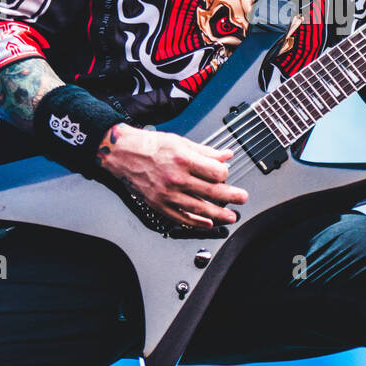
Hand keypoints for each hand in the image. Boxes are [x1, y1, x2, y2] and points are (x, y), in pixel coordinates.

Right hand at [95, 123, 247, 229]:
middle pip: (211, 192)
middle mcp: (176, 178)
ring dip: (218, 214)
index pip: (215, 172)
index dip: (224, 173)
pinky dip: (196, 223)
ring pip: (199, 209)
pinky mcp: (159, 204)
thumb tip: (226, 155)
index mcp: (183, 159)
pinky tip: (208, 224)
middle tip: (243, 198)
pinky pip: (181, 218)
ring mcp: (167, 194)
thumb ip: (206, 151)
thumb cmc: (150, 146)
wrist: (123, 154)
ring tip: (231, 217)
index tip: (225, 173)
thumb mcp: (181, 142)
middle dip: (231, 197)